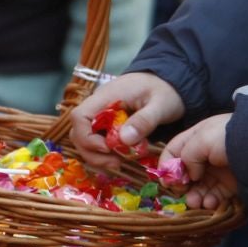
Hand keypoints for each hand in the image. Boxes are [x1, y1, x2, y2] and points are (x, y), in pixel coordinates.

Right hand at [68, 71, 184, 166]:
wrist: (169, 83)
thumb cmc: (165, 91)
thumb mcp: (161, 105)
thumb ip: (144, 121)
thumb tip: (124, 140)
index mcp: (107, 96)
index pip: (80, 116)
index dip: (87, 137)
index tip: (108, 148)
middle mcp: (98, 105)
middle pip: (78, 132)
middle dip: (92, 152)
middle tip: (116, 163)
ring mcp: (101, 115)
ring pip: (85, 139)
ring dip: (97, 156)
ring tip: (119, 163)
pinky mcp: (107, 124)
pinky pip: (97, 141)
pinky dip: (104, 154)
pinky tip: (120, 158)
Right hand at [161, 113, 237, 210]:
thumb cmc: (227, 138)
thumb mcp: (201, 139)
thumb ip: (187, 156)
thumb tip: (189, 175)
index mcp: (196, 138)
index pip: (174, 151)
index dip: (167, 166)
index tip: (166, 181)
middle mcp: (205, 155)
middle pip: (185, 173)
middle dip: (181, 186)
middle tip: (181, 194)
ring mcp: (218, 171)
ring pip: (199, 188)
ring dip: (194, 197)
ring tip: (195, 202)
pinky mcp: (230, 185)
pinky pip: (214, 196)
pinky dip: (209, 201)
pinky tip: (210, 203)